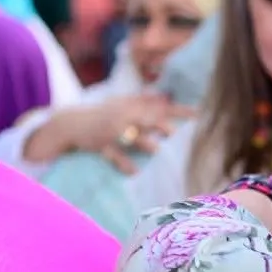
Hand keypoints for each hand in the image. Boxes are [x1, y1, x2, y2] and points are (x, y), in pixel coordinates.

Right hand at [24, 93, 195, 172]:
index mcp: (133, 106)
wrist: (71, 123)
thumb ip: (146, 102)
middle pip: (148, 119)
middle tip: (177, 134)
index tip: (200, 114)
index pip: (162, 107)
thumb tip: (168, 98)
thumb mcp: (124, 103)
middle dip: (163, 126)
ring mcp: (113, 131)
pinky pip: (114, 155)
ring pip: (132, 136)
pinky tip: (135, 173)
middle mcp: (125, 116)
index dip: (180, 110)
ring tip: (158, 151)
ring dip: (145, 143)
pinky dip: (124, 163)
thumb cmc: (104, 114)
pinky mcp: (102, 144)